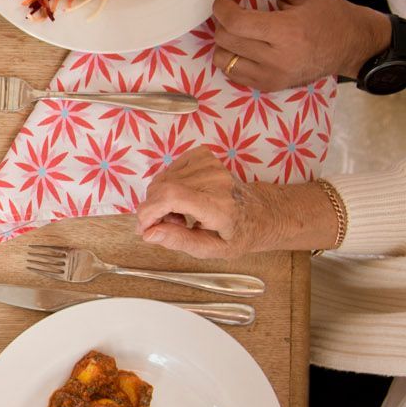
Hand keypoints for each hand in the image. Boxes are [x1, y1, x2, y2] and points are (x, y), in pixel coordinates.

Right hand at [135, 145, 321, 257]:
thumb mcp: (213, 250)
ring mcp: (210, 164)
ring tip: (178, 214)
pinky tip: (180, 197)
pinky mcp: (204, 156)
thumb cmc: (238, 235)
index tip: (143, 229)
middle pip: (161, 187)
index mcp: (218, 206)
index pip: (171, 196)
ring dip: (159, 199)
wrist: (262, 213)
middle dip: (152, 209)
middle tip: (165, 226)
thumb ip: (180, 241)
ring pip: (162, 179)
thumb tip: (148, 233)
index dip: (148, 211)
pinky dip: (166, 185)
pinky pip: (170, 169)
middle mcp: (215, 180)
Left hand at [211, 0, 389, 90]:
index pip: (235, 22)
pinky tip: (247, 43)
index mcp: (288, 32)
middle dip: (222, 18)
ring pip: (222, 58)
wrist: (352, 45)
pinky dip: (232, 55)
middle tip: (234, 6)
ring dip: (224, 38)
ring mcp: (272, 77)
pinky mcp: (268, 86)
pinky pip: (232, 72)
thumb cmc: (328, 11)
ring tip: (240, 26)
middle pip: (225, 39)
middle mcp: (278, 60)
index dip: (221, 4)